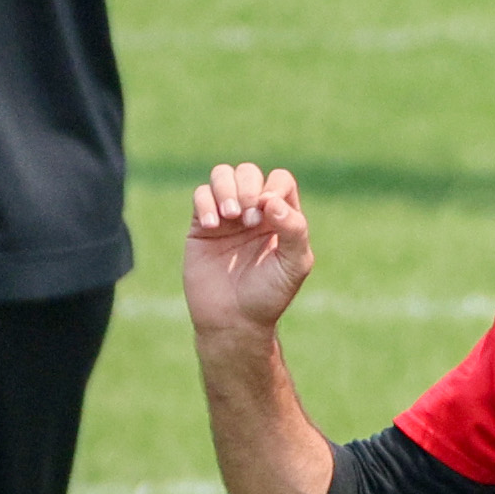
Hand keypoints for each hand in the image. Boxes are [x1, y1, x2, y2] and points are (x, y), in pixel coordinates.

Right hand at [185, 162, 313, 339]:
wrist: (233, 321)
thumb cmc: (269, 295)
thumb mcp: (294, 265)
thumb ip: (294, 230)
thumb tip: (272, 200)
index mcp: (280, 217)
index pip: (280, 181)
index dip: (274, 188)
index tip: (267, 217)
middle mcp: (253, 212)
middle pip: (249, 172)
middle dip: (248, 189)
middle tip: (249, 220)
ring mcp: (226, 217)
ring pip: (222, 175)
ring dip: (225, 188)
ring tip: (229, 217)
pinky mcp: (201, 225)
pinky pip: (200, 195)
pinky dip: (205, 203)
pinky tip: (212, 226)